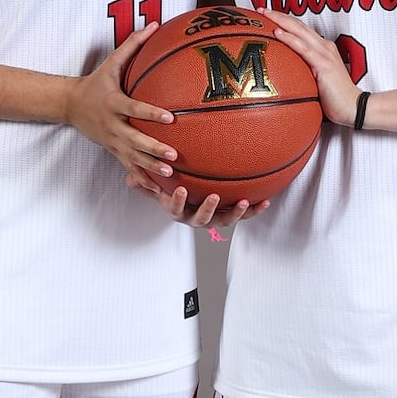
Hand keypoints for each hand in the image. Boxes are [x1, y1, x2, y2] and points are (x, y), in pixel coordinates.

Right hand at [64, 26, 177, 178]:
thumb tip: (155, 25)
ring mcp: (111, 141)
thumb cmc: (96, 82)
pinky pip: (128, 166)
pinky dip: (141, 177)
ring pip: (132, 157)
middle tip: (174, 155)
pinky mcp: (112, 151)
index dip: (151, 114)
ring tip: (169, 174)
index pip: (134, 109)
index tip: (170, 118)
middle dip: (153, 149)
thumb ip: (133, 45)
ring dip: (150, 167)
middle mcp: (112, 125)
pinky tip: (157, 188)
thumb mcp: (111, 63)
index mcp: (113, 103)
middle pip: (134, 139)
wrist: (70, 105)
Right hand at [126, 169, 268, 228]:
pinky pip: (242, 214)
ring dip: (235, 212)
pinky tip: (266, 201)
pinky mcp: (228, 213)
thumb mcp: (154, 186)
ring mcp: (214, 217)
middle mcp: (195, 217)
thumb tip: (130, 178)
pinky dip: (254, 210)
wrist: (187, 197)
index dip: (178, 201)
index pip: (175, 208)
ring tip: (244, 202)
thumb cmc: (169, 189)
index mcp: (178, 210)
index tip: (181, 189)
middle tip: (214, 196)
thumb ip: (143, 182)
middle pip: (202, 218)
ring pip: (224, 220)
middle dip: (208, 209)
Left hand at [262, 10, 359, 125]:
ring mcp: (325, 54)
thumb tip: (283, 74)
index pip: (300, 29)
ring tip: (264, 14)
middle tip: (260, 9)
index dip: (284, 20)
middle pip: (297, 24)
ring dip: (280, 20)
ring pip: (299, 31)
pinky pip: (303, 48)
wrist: (353, 107)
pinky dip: (290, 39)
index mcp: (322, 48)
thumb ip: (303, 72)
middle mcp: (324, 46)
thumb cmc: (336, 98)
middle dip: (278, 14)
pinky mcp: (324, 65)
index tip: (266, 16)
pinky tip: (277, 32)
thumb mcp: (315, 80)